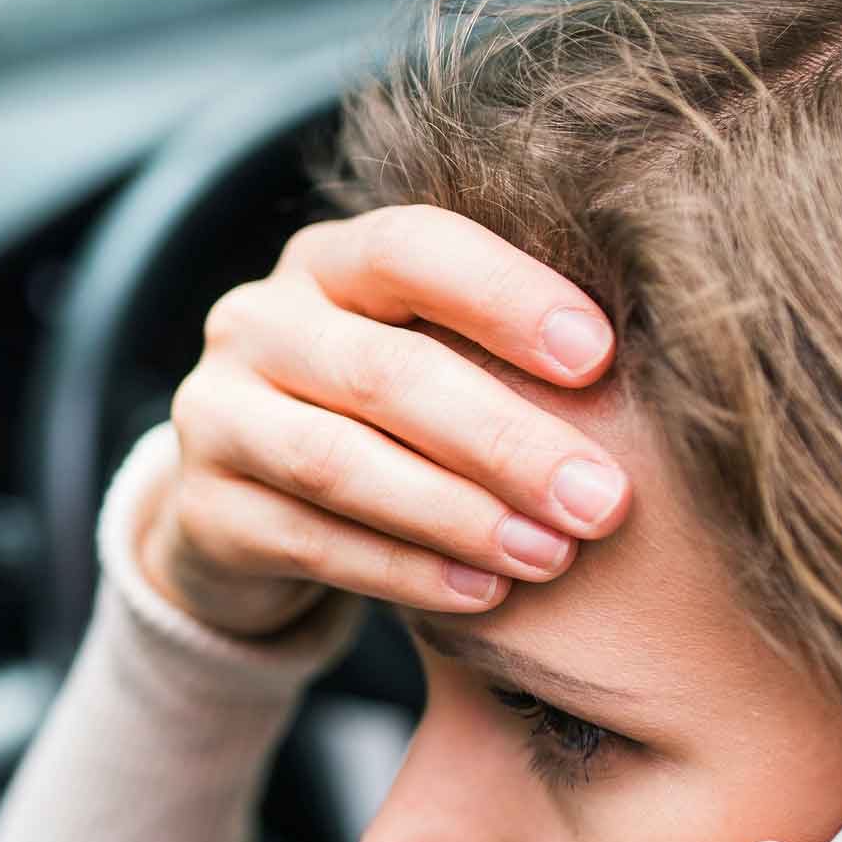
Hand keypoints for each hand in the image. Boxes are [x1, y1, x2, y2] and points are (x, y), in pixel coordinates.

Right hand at [137, 204, 630, 637]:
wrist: (245, 509)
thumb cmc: (380, 425)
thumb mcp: (425, 364)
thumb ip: (494, 358)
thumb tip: (637, 387)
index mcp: (329, 263)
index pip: (411, 248)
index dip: (505, 296)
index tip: (599, 356)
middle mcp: (259, 323)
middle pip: (384, 372)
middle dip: (506, 439)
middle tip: (601, 499)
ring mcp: (216, 416)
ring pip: (339, 463)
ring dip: (458, 513)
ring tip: (550, 556)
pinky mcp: (204, 513)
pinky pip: (311, 542)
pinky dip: (405, 572)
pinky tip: (481, 594)